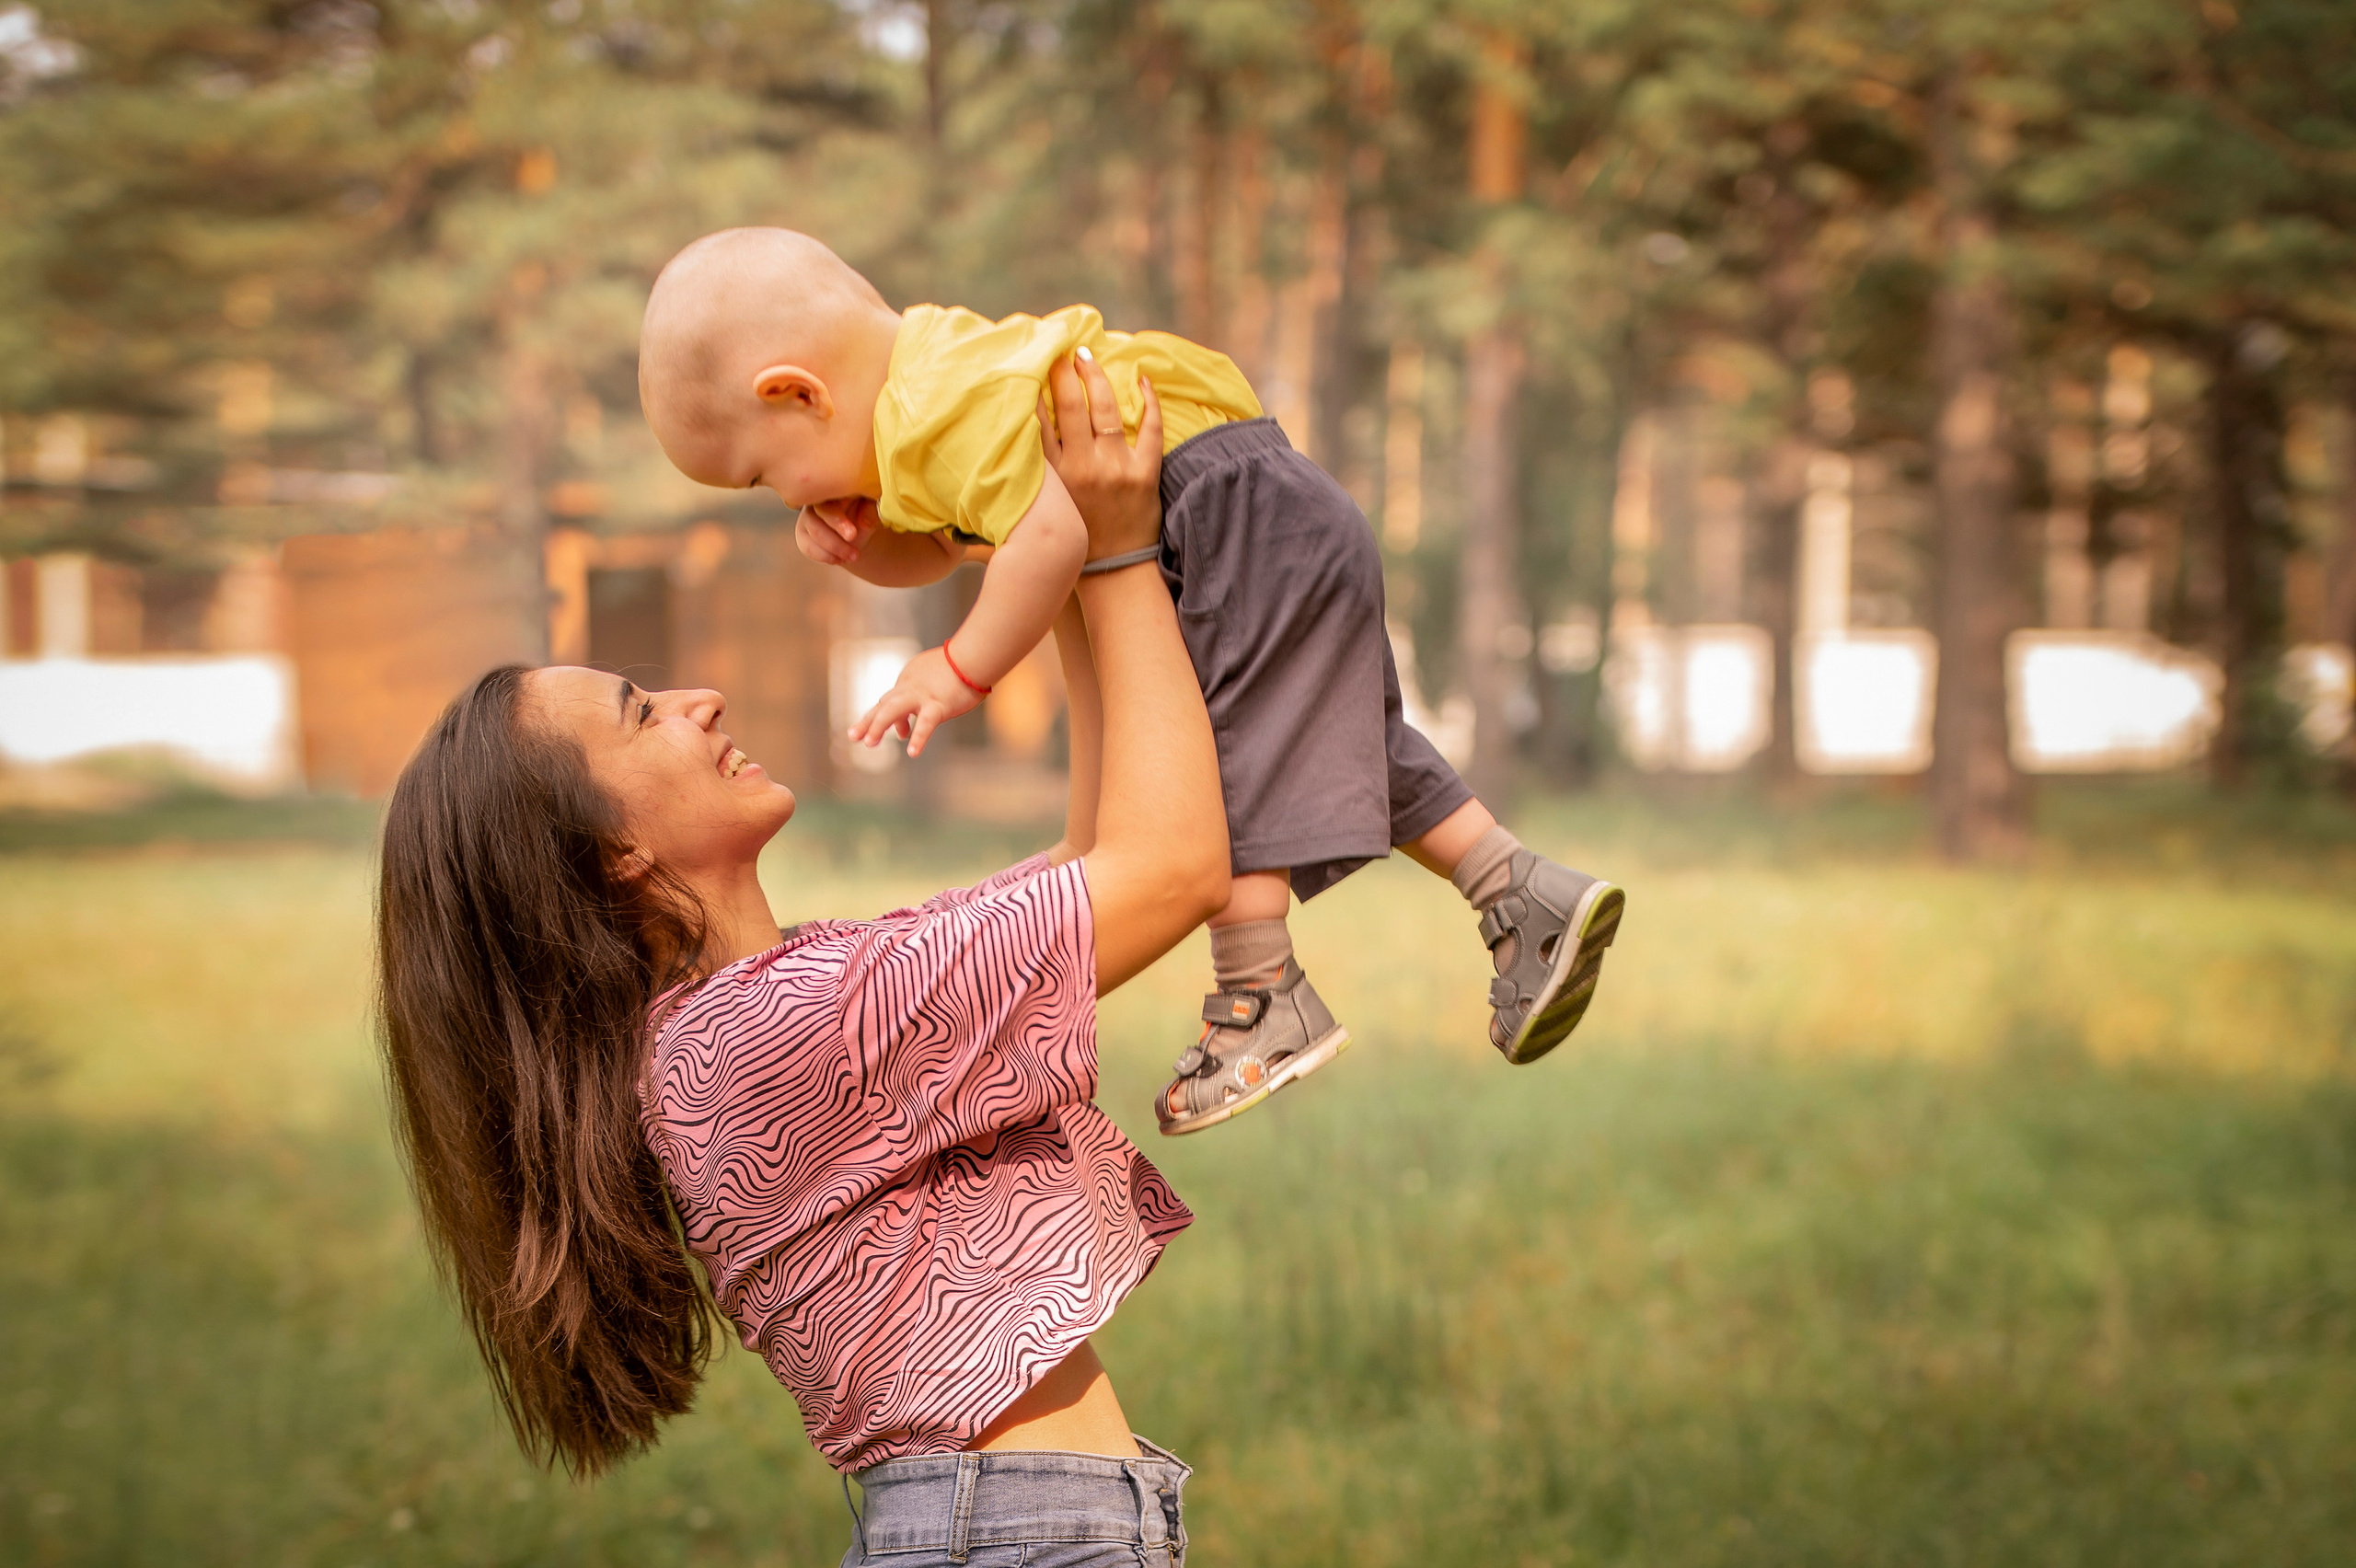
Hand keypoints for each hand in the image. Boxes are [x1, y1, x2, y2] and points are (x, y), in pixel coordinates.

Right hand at [795, 496, 879, 566]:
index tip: (852, 536)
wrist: (859, 530)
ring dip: (833, 549)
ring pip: (812, 533)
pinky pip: (806, 546)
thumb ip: (871, 512)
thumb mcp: (875, 512)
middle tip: (855, 555)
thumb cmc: (868, 513)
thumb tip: (864, 521)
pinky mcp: (803, 533)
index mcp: (834, 487)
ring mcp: (808, 515)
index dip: (837, 520)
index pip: (827, 502)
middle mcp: (817, 498)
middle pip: (814, 518)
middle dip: (834, 540)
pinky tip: (838, 560)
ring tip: (854, 557)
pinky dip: (823, 556)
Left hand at [848, 645, 980, 757]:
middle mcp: (911, 686)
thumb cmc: (962, 666)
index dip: (885, 716)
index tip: (897, 732)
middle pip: (884, 704)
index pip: (892, 701)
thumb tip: (910, 721)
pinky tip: (912, 752)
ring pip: (893, 709)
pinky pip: (926, 723)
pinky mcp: (939, 704)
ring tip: (869, 743)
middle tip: (853, 736)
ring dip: (878, 725)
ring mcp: (922, 695)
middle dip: (868, 721)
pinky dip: (918, 737)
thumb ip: (923, 695)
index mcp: (910, 680)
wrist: (976, 655)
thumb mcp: (936, 678)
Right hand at [1038, 351, 1163, 562]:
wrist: (1114, 571)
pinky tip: (1142, 379)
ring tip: (1087, 357)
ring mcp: (1114, 469)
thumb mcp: (1045, 503)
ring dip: (1096, 377)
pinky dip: (1148, 400)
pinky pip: (1149, 428)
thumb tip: (1018, 431)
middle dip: (1065, 373)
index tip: (1034, 365)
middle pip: (1070, 407)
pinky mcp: (1144, 474)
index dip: (1036, 388)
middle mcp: (1081, 469)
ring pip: (1105, 410)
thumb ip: (1035, 469)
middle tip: (1063, 352)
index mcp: (1053, 476)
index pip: (1039, 422)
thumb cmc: (1076, 533)